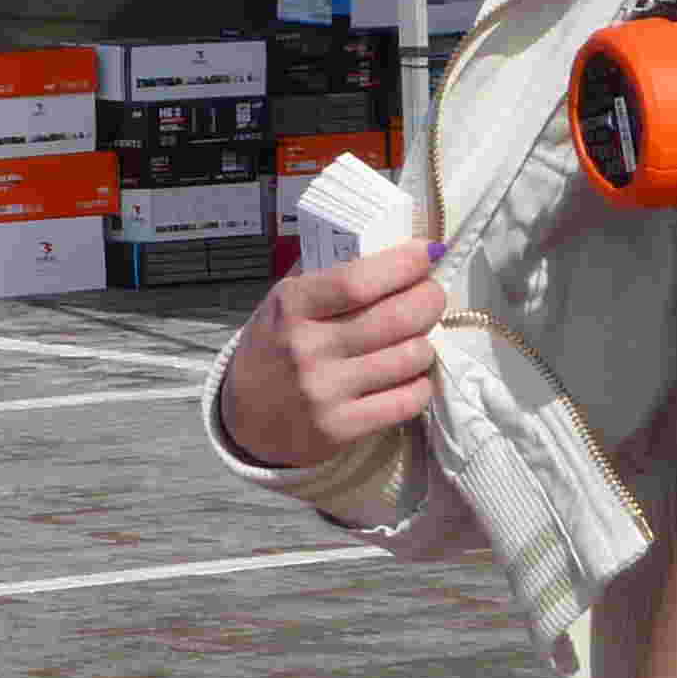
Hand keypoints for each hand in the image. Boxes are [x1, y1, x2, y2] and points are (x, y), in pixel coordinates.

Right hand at [221, 239, 443, 466]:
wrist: (244, 417)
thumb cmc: (275, 347)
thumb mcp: (284, 302)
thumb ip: (329, 276)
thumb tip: (392, 249)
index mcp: (292, 306)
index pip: (358, 281)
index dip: (403, 265)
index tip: (426, 253)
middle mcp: (308, 349)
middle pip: (397, 318)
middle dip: (430, 299)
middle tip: (432, 295)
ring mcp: (326, 391)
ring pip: (411, 357)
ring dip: (426, 343)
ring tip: (416, 338)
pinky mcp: (342, 428)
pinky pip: (408, 400)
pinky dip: (420, 383)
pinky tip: (409, 375)